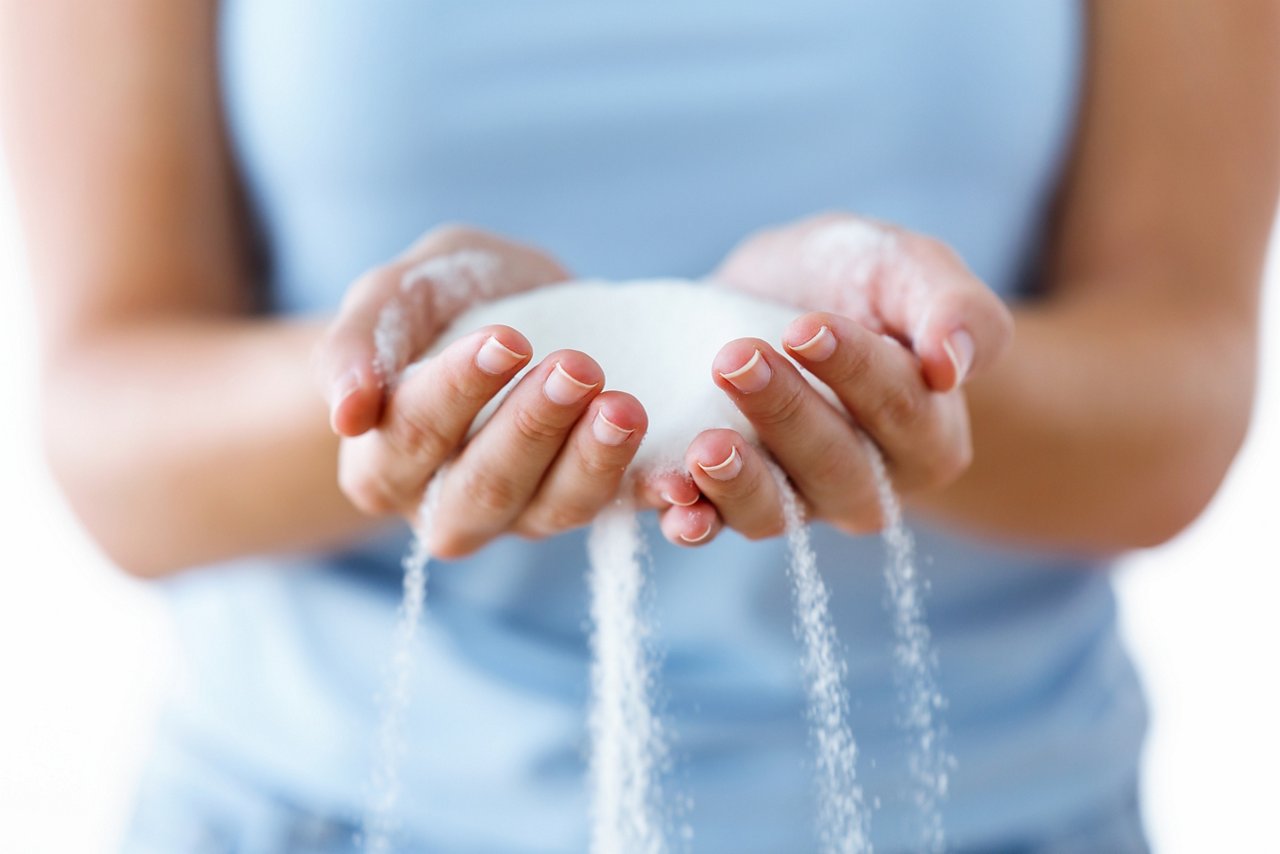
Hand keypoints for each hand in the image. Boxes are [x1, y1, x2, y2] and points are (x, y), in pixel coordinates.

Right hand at [314, 224, 652, 557]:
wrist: (516, 305)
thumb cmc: (442, 301)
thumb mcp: (394, 295)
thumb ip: (356, 343)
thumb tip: (346, 414)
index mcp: (383, 462)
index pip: (413, 435)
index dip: (458, 390)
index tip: (506, 339)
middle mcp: (448, 505)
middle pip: (485, 486)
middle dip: (533, 428)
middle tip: (578, 368)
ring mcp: (524, 514)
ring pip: (553, 509)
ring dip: (593, 462)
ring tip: (626, 406)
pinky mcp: (591, 503)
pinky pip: (623, 514)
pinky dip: (654, 500)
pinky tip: (682, 479)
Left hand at [662, 211, 1013, 543]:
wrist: (779, 294)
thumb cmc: (857, 280)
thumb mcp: (908, 267)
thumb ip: (954, 306)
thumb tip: (954, 363)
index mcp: (929, 433)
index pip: (901, 410)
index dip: (854, 371)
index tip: (805, 326)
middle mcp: (868, 484)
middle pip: (834, 465)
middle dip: (784, 414)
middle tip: (735, 361)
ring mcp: (796, 501)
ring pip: (776, 511)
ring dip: (738, 482)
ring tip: (705, 447)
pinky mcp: (729, 502)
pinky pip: (713, 525)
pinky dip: (691, 518)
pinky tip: (667, 498)